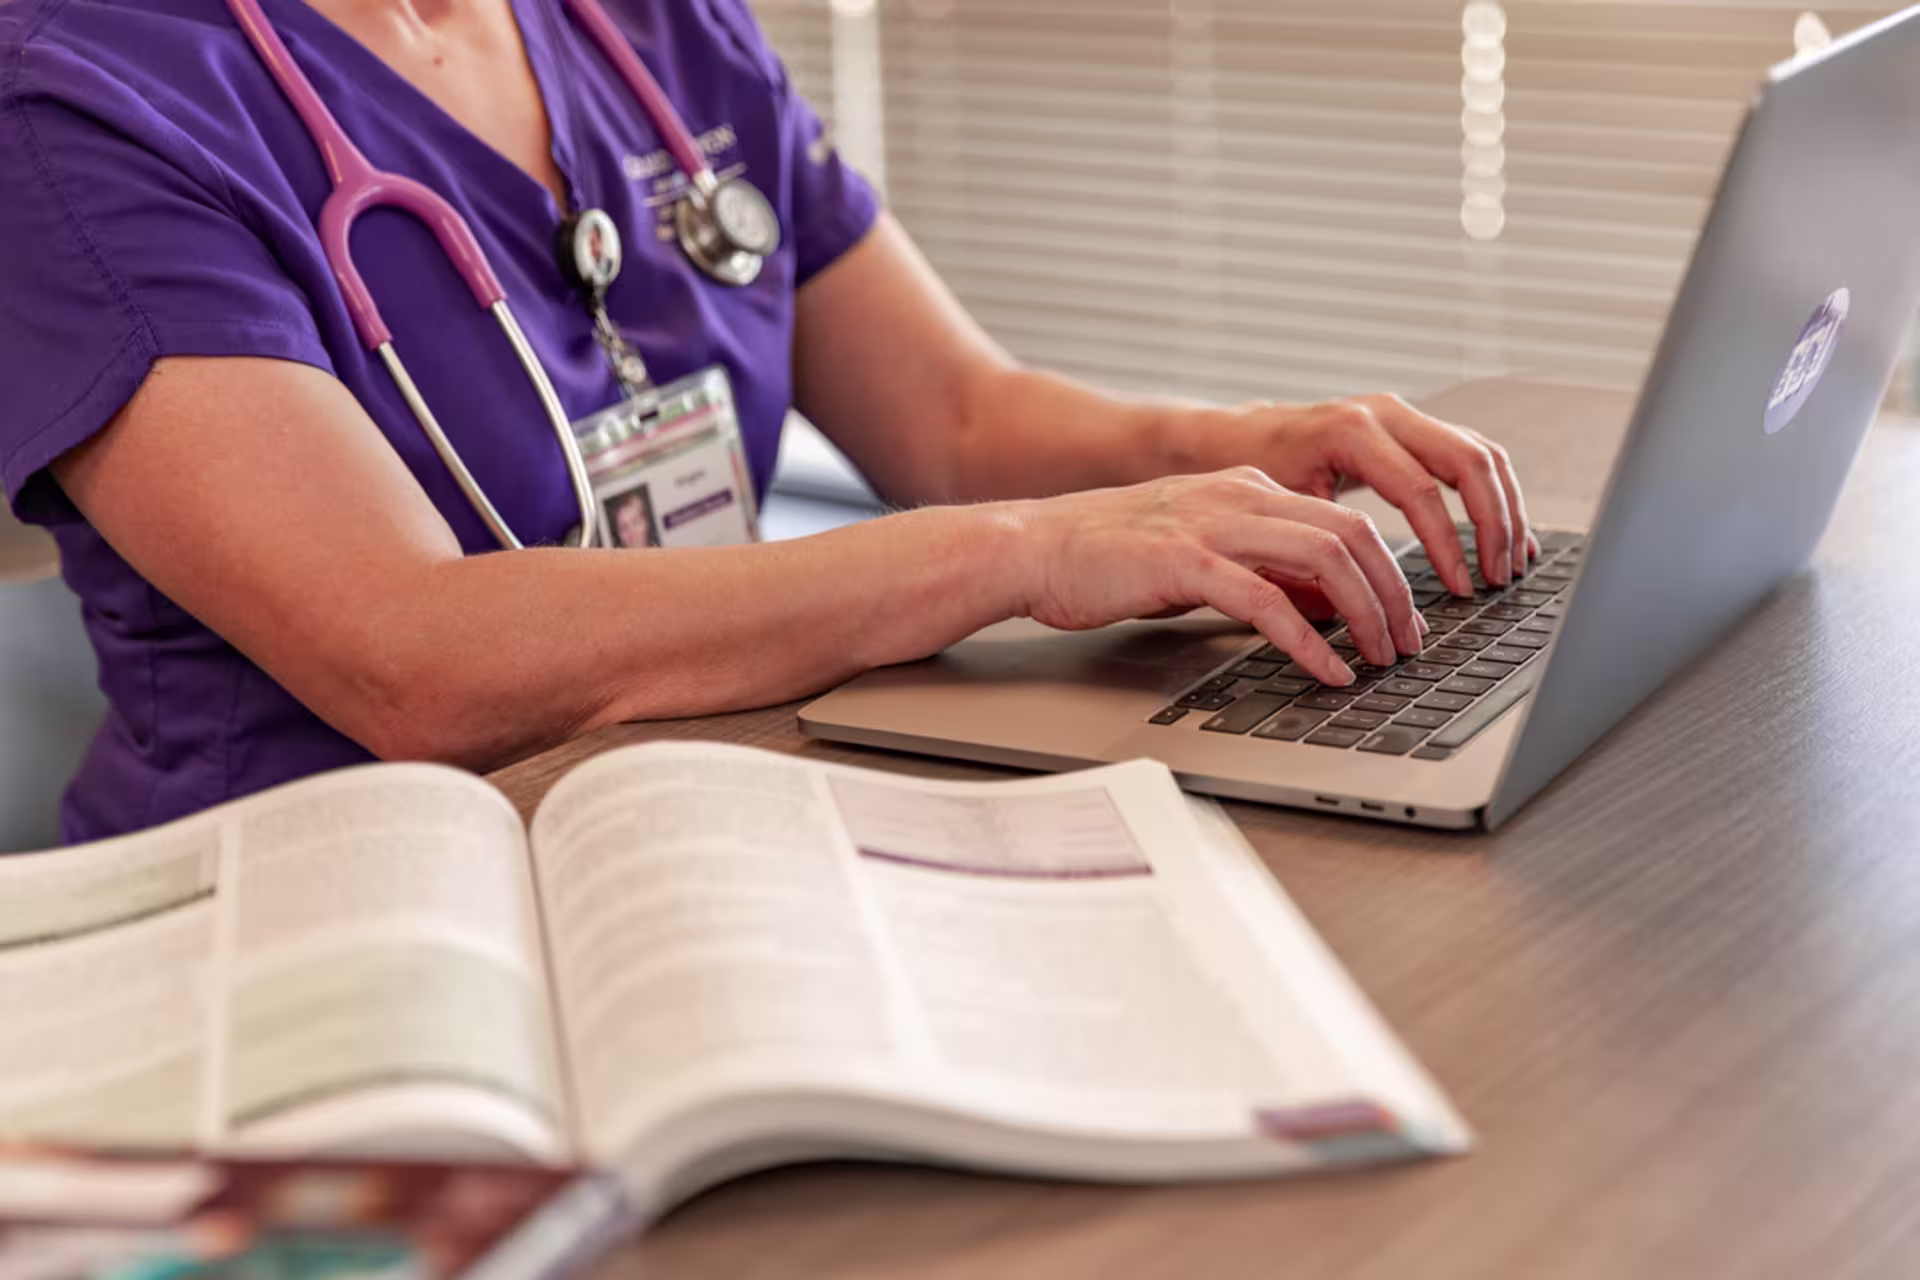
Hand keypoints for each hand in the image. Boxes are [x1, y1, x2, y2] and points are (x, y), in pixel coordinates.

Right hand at [1008, 469, 1428, 685]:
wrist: (1031, 547)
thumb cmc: (1104, 557)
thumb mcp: (1201, 555)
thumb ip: (1263, 571)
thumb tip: (1325, 606)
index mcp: (1247, 489)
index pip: (1345, 520)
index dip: (1390, 572)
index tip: (1404, 618)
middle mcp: (1239, 497)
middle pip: (1352, 534)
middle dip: (1394, 594)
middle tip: (1408, 644)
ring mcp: (1213, 525)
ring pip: (1324, 558)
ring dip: (1366, 614)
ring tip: (1380, 659)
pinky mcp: (1186, 563)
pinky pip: (1269, 601)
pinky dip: (1309, 641)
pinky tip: (1327, 670)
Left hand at [1220, 394, 1536, 595]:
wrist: (1241, 438)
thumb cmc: (1253, 476)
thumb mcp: (1279, 513)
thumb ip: (1317, 554)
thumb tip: (1351, 615)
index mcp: (1351, 431)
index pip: (1420, 491)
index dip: (1447, 545)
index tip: (1461, 589)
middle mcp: (1385, 413)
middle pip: (1469, 460)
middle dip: (1494, 524)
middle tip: (1498, 577)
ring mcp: (1404, 414)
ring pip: (1481, 453)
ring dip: (1505, 509)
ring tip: (1512, 562)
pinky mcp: (1414, 426)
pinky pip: (1471, 454)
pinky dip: (1495, 494)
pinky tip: (1506, 534)